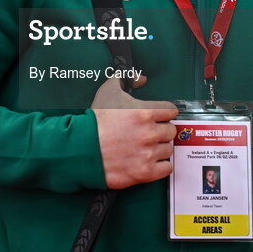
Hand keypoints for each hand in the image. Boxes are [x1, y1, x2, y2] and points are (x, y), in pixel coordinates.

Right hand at [90, 74, 178, 189]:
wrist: (81, 149)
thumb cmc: (95, 122)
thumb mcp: (108, 91)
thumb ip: (126, 79)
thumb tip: (141, 79)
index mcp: (144, 112)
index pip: (171, 111)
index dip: (164, 113)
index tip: (158, 117)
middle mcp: (149, 133)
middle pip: (170, 130)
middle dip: (160, 130)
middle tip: (147, 133)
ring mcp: (148, 154)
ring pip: (168, 149)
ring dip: (158, 148)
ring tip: (143, 147)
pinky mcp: (145, 172)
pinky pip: (166, 168)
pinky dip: (159, 165)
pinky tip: (148, 160)